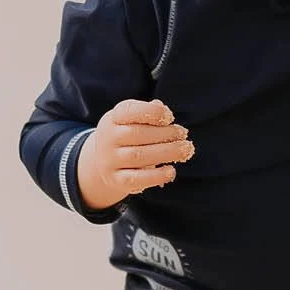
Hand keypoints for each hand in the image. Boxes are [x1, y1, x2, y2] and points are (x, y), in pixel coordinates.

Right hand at [76, 99, 193, 210]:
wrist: (103, 164)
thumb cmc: (128, 136)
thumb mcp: (133, 120)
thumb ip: (149, 112)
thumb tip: (161, 109)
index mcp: (114, 118)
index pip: (130, 111)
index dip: (153, 113)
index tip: (170, 118)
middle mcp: (108, 138)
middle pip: (138, 134)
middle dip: (165, 134)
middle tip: (183, 135)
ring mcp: (110, 160)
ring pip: (139, 156)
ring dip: (167, 152)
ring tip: (186, 150)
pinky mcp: (116, 180)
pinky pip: (136, 179)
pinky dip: (156, 176)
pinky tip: (171, 171)